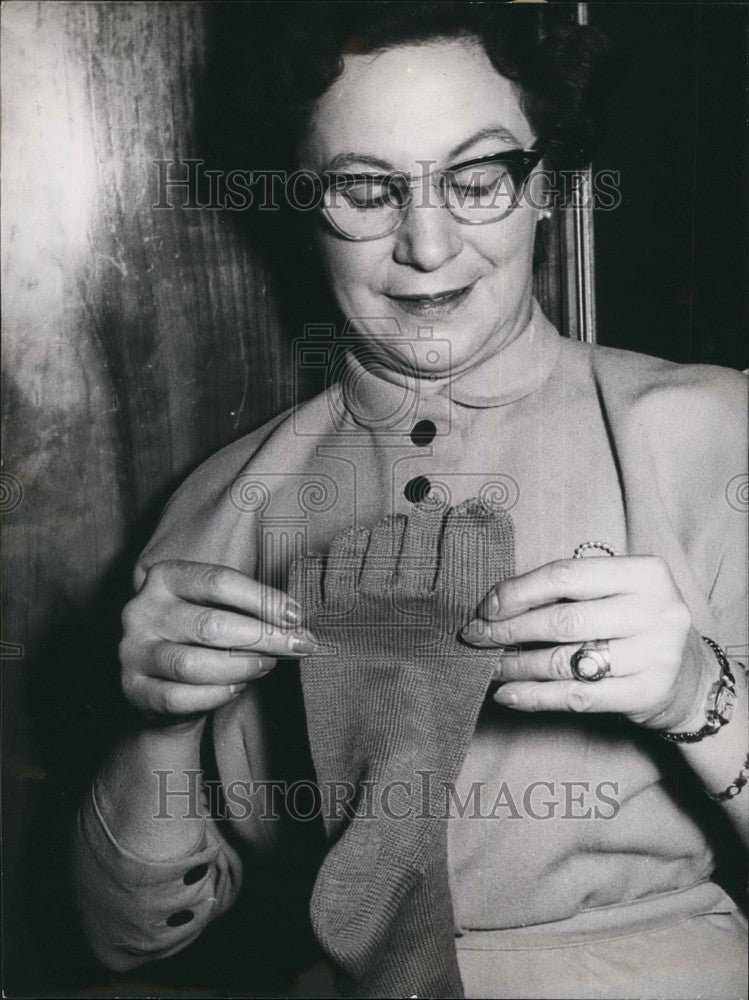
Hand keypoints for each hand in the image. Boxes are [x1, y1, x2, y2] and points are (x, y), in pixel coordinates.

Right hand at [120, 560, 317, 720]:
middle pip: (211, 624)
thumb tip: (296, 621)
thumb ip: (247, 607)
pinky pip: (180, 697)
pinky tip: (238, 689)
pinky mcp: (132, 690)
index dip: (262, 599)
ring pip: (193, 664)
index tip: (296, 617)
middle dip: (263, 637)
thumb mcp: (217, 609)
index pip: (218, 581)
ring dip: (241, 667)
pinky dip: (216, 695)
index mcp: (164, 577)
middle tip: (297, 647)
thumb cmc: (200, 640)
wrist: (162, 688)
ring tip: (267, 665)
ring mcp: (132, 651)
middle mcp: (141, 610)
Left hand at [461, 555, 713, 729]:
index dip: (518, 591)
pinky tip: (509, 694)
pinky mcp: (647, 694)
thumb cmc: (636, 626)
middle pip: (562, 620)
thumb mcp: (617, 594)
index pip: (566, 575)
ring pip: (565, 661)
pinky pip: (576, 696)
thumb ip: (569, 592)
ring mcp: (656, 654)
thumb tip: (495, 605)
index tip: (485, 607)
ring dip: (516, 665)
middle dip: (508, 630)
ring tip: (489, 666)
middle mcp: (656, 610)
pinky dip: (535, 697)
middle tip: (475, 637)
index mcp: (646, 572)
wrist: (691, 679)